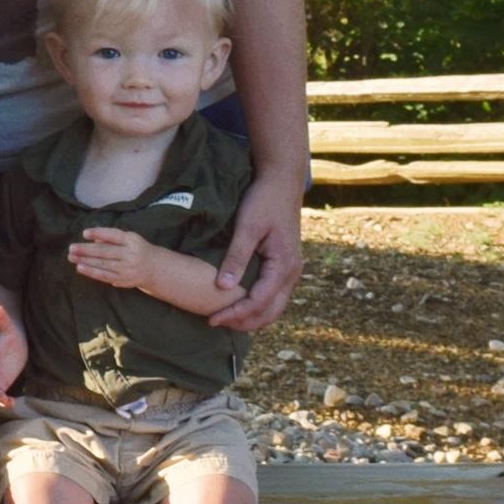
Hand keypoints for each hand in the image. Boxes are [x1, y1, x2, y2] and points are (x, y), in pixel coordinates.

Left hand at [70, 227, 154, 289]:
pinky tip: (80, 268)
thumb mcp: (129, 238)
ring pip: (103, 265)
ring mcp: (126, 269)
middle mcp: (130, 255)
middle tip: (71, 248)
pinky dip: (91, 272)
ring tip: (72, 257)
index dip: (99, 234)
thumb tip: (92, 239)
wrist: (153, 268)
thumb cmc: (136, 248)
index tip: (84, 233)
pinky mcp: (123, 280)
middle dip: (86, 250)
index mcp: (131, 240)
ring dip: (85, 261)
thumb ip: (111, 238)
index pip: (113, 235)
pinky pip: (105, 276)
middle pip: (105, 252)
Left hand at [208, 170, 302, 330]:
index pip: (258, 303)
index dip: (235, 314)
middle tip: (215, 322)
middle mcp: (292, 274)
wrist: (282, 181)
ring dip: (251, 316)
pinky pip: (273, 294)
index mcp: (284, 266)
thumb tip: (223, 287)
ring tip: (225, 317)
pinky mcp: (285, 264)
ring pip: (274, 306)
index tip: (212, 319)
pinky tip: (240, 302)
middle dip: (244, 322)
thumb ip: (237, 256)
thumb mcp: (248, 226)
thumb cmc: (264, 200)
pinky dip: (258, 305)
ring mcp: (291, 270)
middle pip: (269, 312)